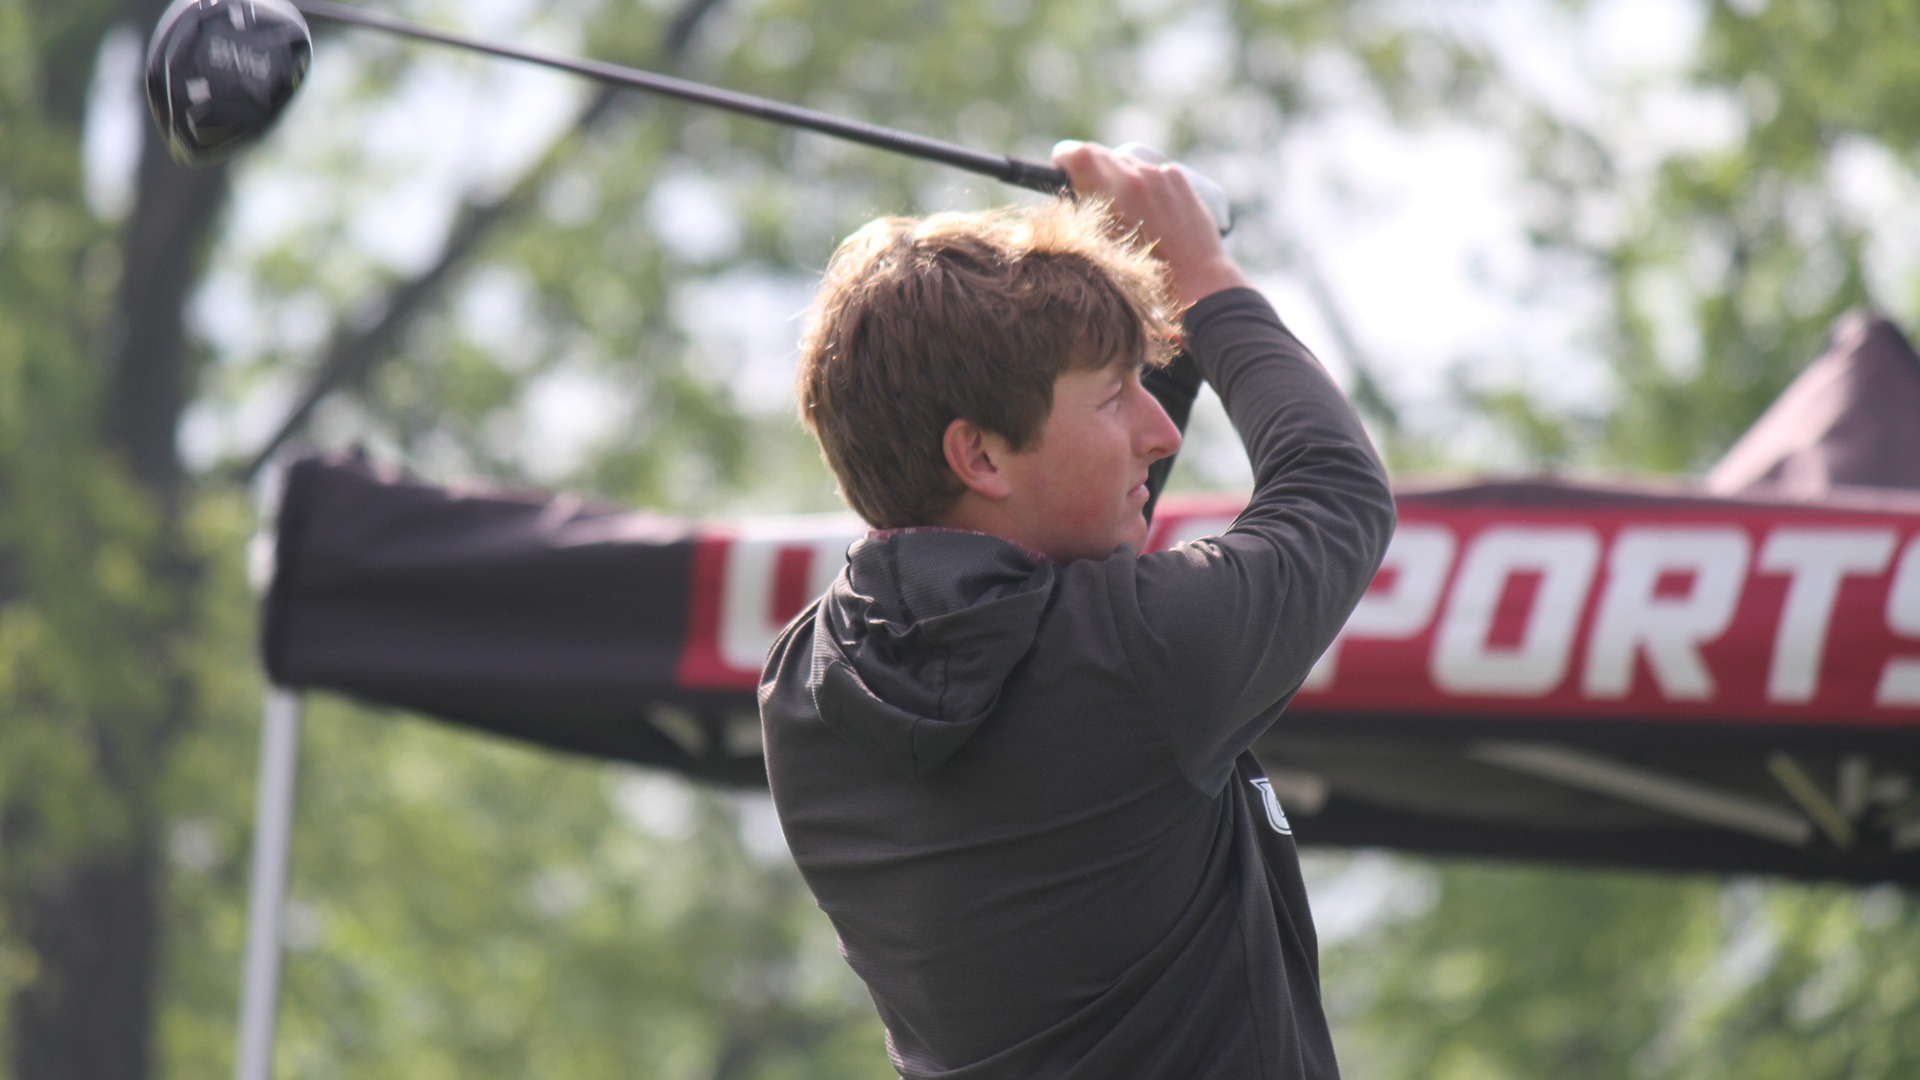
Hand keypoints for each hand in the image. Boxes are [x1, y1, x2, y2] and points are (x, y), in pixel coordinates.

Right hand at [1051, 140, 1249, 308]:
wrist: (1199, 283)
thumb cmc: (1146, 279)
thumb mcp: (1102, 251)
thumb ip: (1084, 217)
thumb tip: (1071, 197)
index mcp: (1116, 193)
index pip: (1078, 154)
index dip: (1064, 159)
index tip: (1061, 168)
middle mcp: (1139, 176)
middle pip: (1100, 154)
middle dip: (1088, 168)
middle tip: (1085, 191)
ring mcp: (1162, 175)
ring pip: (1126, 162)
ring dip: (1117, 176)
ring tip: (1122, 209)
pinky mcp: (1179, 179)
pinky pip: (1151, 171)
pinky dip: (1143, 184)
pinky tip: (1148, 213)